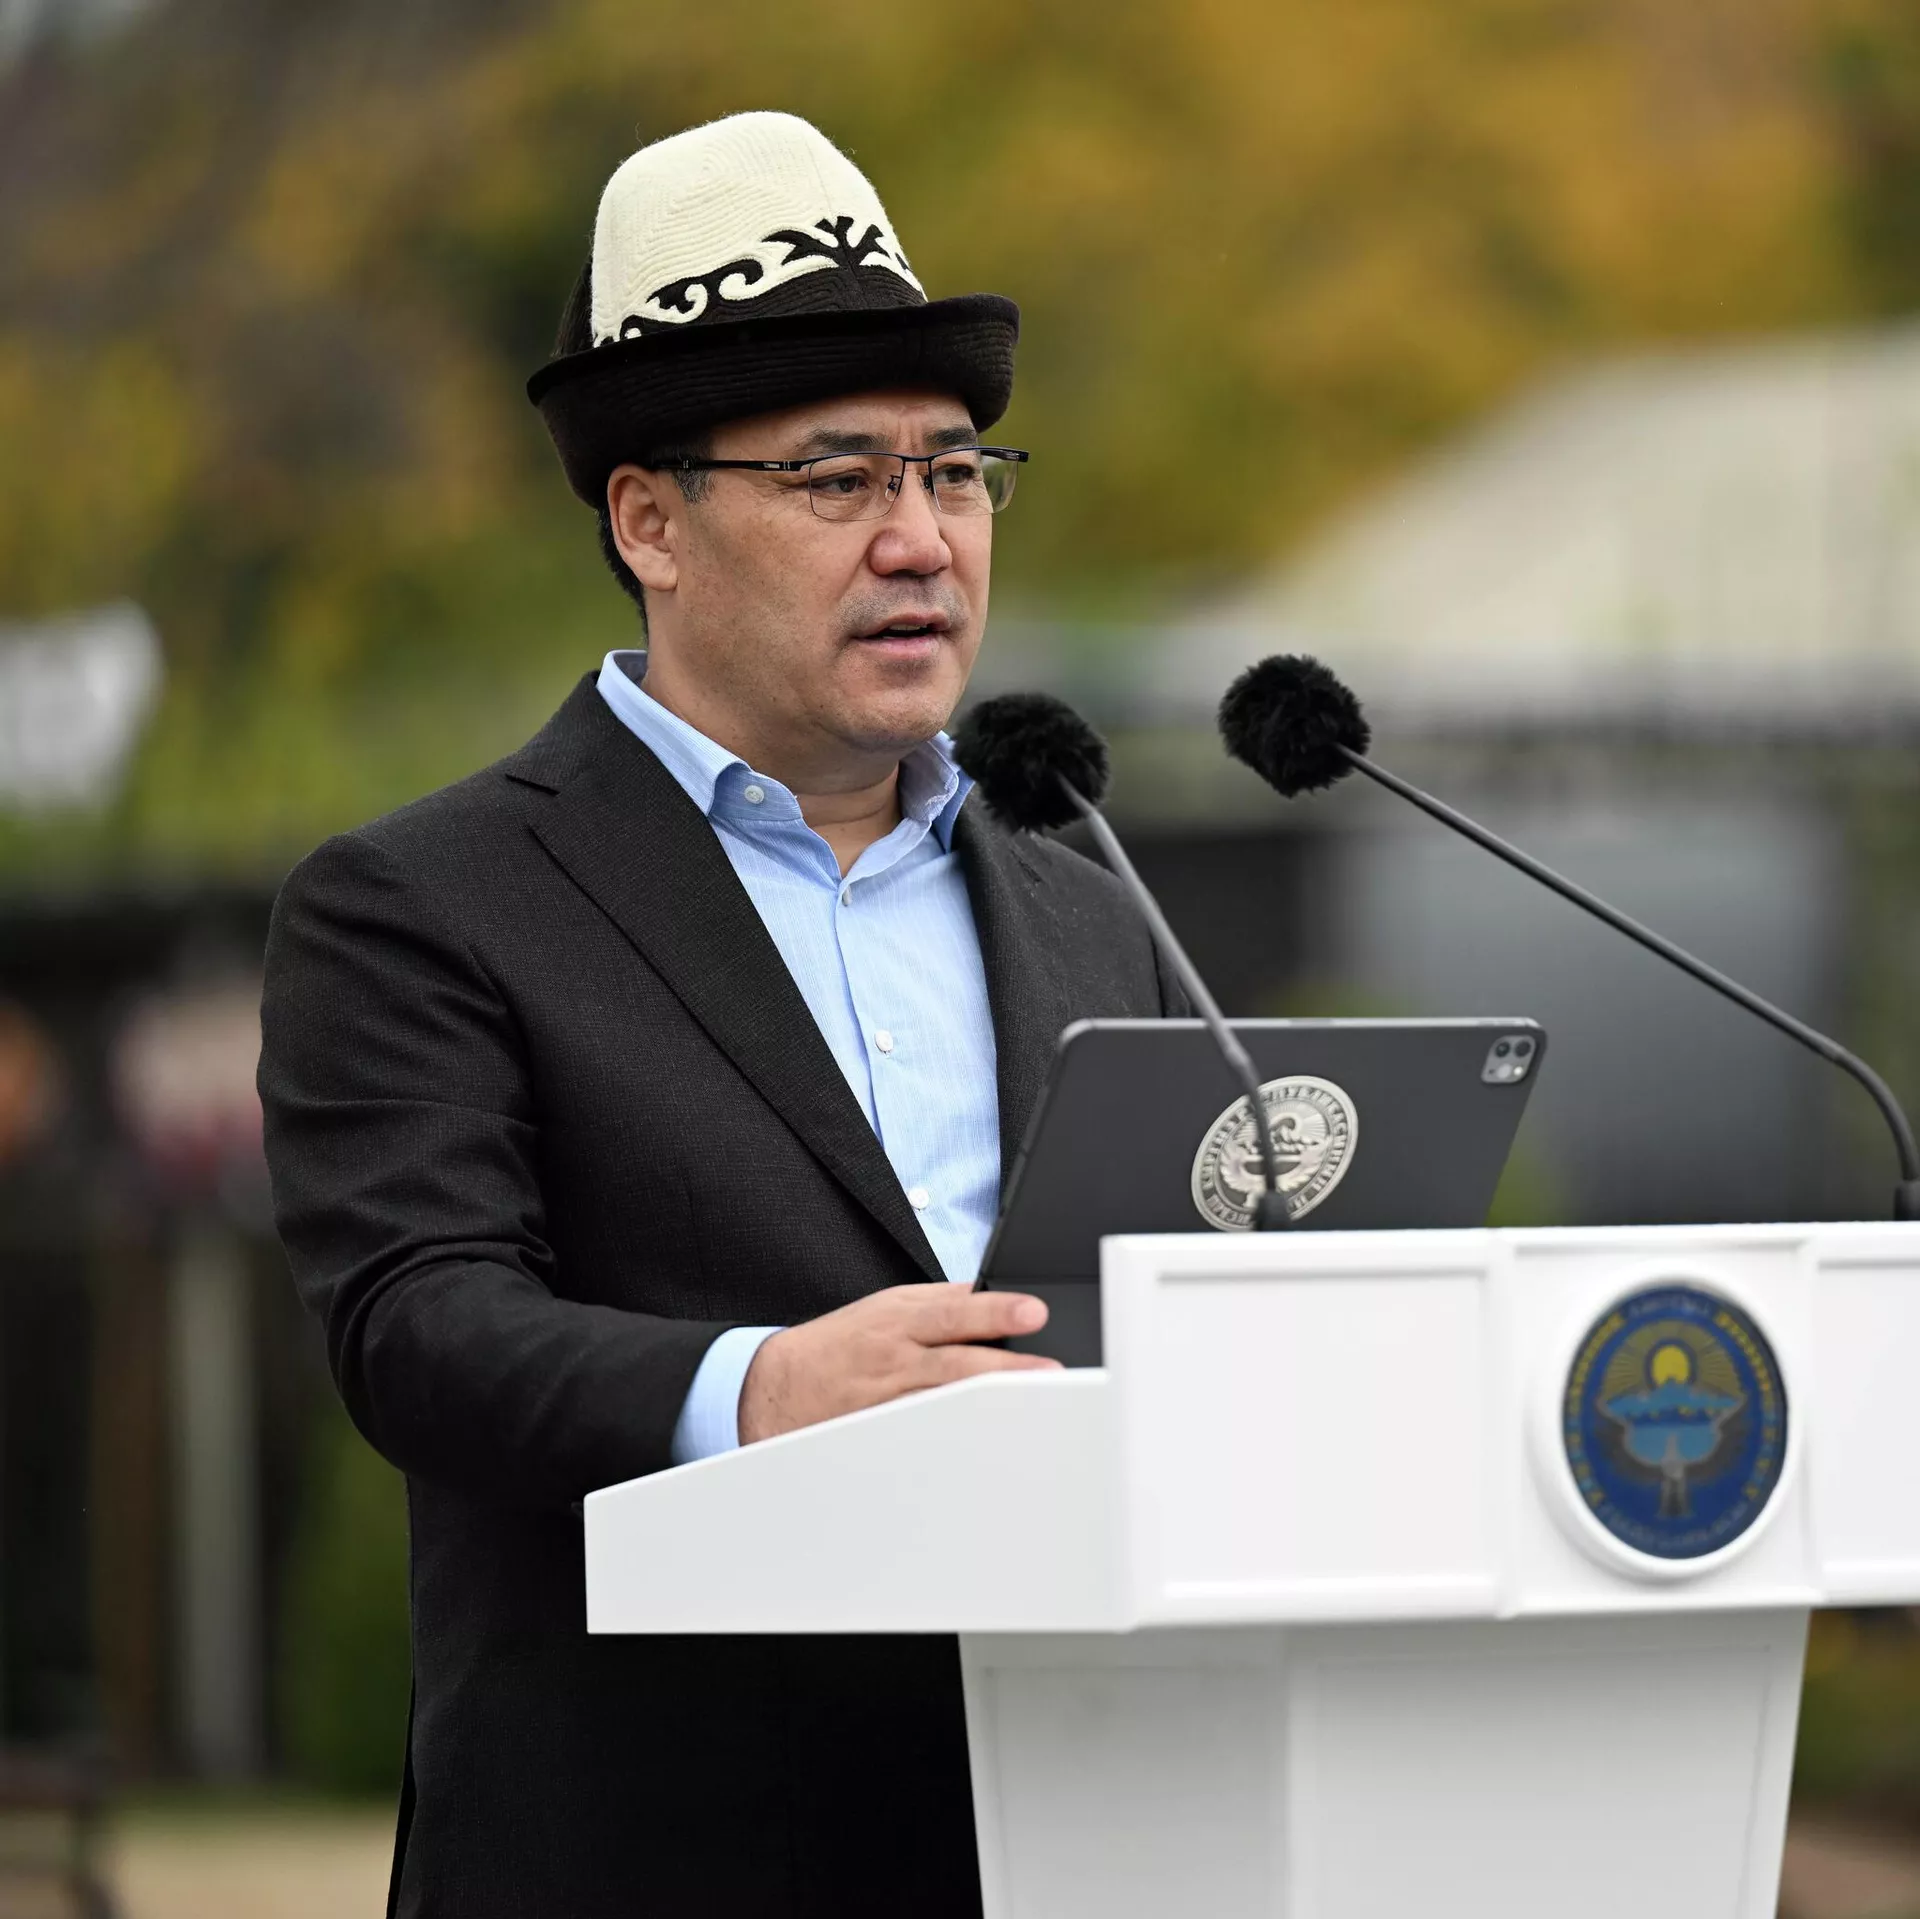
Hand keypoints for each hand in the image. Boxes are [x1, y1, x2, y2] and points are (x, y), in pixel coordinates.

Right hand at [737, 1284, 1058, 1444]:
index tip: (1034, 1310)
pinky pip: (924, 1435)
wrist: (779, 1384)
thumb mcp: (888, 1307)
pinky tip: (986, 1443)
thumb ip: (940, 1302)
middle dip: (1005, 1365)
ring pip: (946, 1402)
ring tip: (1032, 1408)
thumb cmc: (844, 1342)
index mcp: (900, 1318)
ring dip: (989, 1404)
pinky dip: (955, 1437)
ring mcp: (890, 1399)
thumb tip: (991, 1294)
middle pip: (957, 1359)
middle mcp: (896, 1357)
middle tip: (1050, 1368)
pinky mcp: (883, 1433)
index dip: (996, 1309)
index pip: (955, 1310)